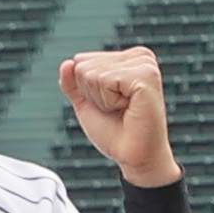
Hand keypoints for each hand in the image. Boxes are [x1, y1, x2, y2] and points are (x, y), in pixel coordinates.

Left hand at [57, 46, 176, 187]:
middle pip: (84, 66)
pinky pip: (104, 80)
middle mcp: (140, 56)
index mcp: (128, 58)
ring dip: (101, 99)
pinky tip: (128, 108)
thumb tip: (66, 63)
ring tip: (123, 109)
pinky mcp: (146, 75)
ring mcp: (145, 64)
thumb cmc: (115, 131)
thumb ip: (73, 83)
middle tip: (116, 109)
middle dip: (92, 94)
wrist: (134, 155)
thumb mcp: (87, 103)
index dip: (86, 90)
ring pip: (91, 73)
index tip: (110, 104)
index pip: (81, 61)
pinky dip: (108, 100)